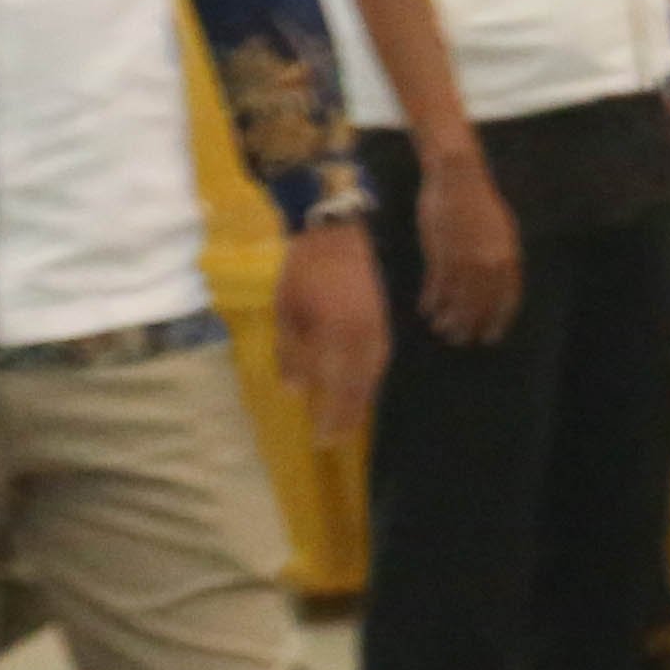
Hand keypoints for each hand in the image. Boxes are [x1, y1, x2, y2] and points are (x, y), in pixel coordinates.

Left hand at [278, 217, 390, 438]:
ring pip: (374, 374)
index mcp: (339, 336)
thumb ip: (290, 353)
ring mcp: (378, 327)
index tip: (323, 440)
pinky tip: (363, 385)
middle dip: (349, 416)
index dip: (332, 417)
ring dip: (362, 399)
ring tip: (351, 419)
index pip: (338, 388)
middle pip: (360, 387)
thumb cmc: (303, 268)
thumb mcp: (287, 310)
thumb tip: (294, 390)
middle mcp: (365, 337)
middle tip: (338, 440)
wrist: (335, 229)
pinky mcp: (383, 317)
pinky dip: (371, 377)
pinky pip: (380, 357)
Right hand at [407, 134, 523, 347]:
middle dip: (469, 325)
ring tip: (442, 330)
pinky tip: (427, 310)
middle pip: (480, 307)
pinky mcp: (442, 255)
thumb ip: (500, 257)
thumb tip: (498, 280)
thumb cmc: (479, 200)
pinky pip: (437, 287)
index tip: (490, 336)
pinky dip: (432, 301)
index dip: (497, 321)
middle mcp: (489, 265)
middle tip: (460, 339)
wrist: (458, 177)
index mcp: (508, 258)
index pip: (507, 300)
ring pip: (457, 301)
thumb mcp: (501, 230)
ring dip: (448, 319)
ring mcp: (465, 262)